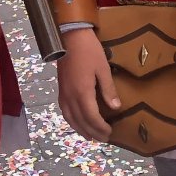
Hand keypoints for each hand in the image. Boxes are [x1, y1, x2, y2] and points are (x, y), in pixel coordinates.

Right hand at [56, 26, 118, 141]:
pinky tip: (77, 122)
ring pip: (70, 119)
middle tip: (103, 139)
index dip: (101, 128)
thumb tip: (115, 108)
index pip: (92, 118)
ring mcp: (63, 94)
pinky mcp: (60, 90)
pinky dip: (72, 121)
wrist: (70, 37)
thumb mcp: (103, 68)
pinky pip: (65, 112)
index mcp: (82, 93)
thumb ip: (108, 90)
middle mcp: (70, 97)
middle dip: (92, 132)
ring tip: (91, 136)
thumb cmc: (90, 51)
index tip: (110, 133)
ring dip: (81, 130)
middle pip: (81, 121)